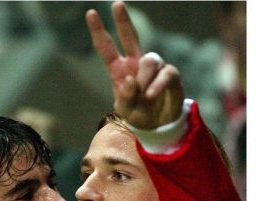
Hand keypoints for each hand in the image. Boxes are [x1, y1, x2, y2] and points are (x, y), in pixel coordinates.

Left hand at [85, 1, 183, 128]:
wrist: (158, 126)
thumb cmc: (138, 114)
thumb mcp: (125, 110)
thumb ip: (124, 97)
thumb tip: (130, 80)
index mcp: (119, 70)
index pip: (107, 48)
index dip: (99, 31)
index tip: (91, 13)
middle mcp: (136, 64)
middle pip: (130, 37)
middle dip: (123, 20)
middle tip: (116, 4)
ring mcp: (154, 68)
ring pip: (149, 60)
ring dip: (144, 79)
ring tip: (145, 96)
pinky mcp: (170, 75)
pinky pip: (165, 73)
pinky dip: (157, 85)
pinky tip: (151, 95)